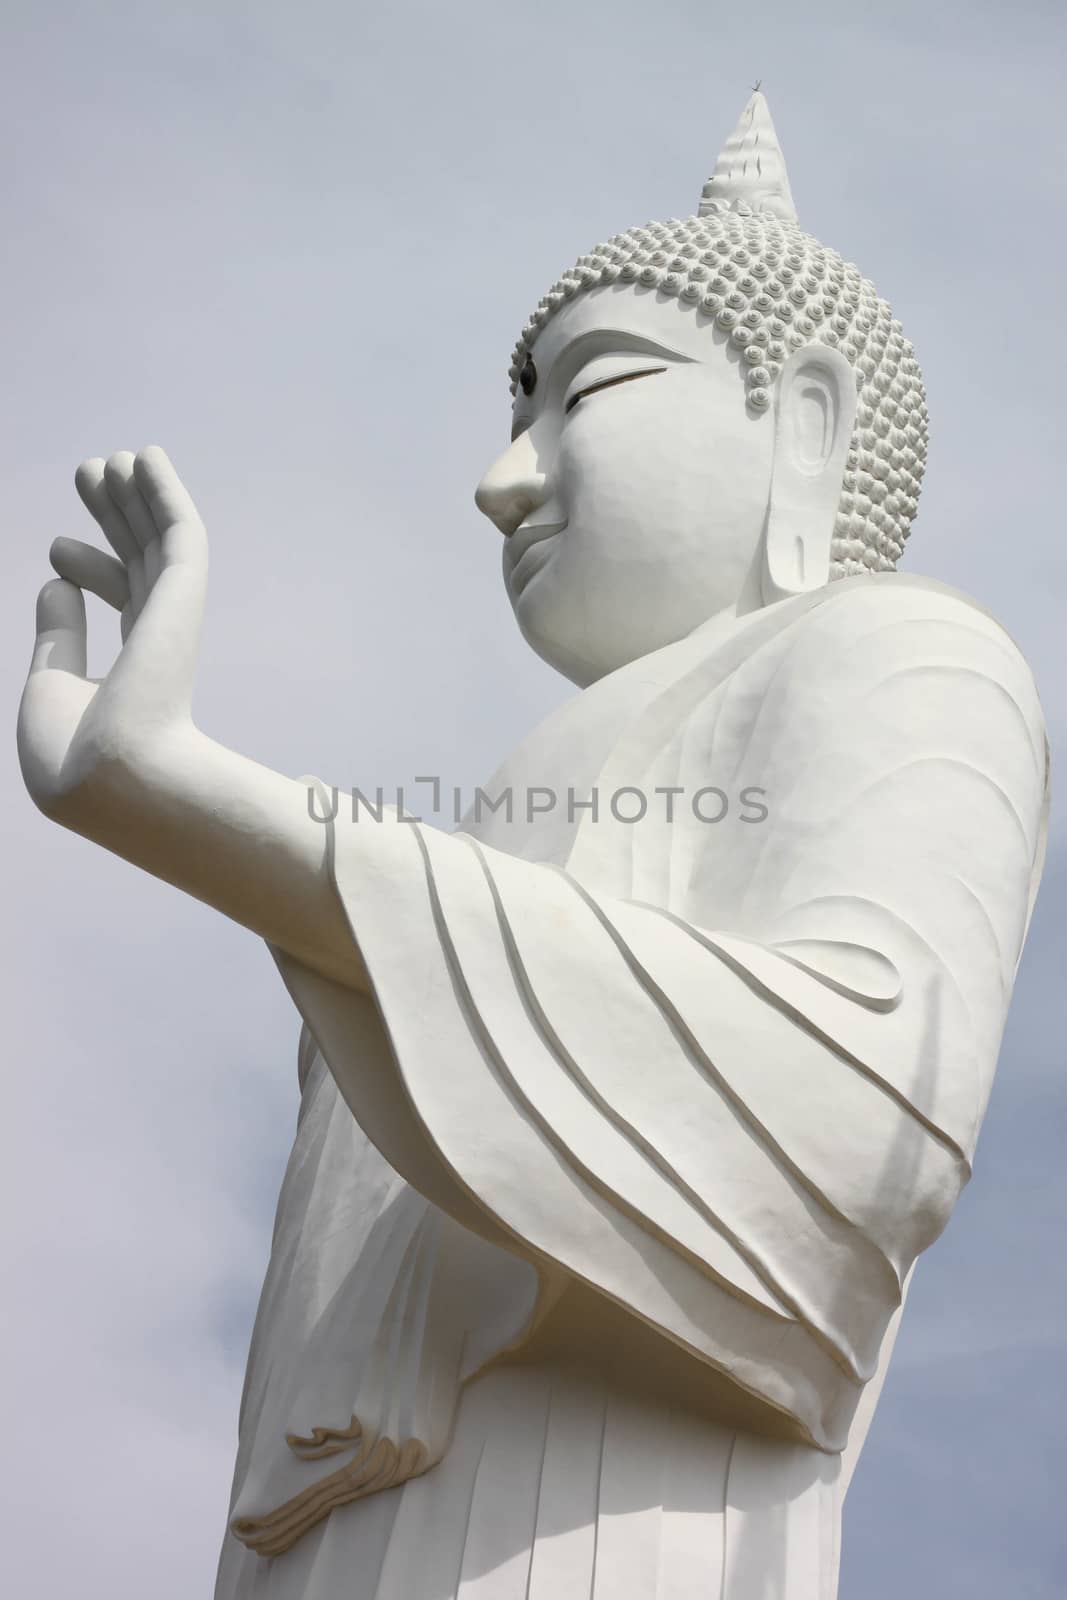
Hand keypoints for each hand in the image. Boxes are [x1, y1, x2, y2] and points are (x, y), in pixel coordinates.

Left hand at [18, 447, 207, 818]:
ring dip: (139, 495)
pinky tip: (147, 458)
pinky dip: (164, 492)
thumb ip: (57, 637)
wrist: (111, 779)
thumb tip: (55, 580)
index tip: (57, 550)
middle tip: (89, 473)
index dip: (89, 567)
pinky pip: (179, 530)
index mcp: (134, 670)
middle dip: (115, 516)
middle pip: (140, 559)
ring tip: (112, 457)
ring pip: (159, 539)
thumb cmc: (75, 756)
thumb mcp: (51, 689)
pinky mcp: (182, 595)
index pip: (121, 602)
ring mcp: (173, 617)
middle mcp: (159, 640)